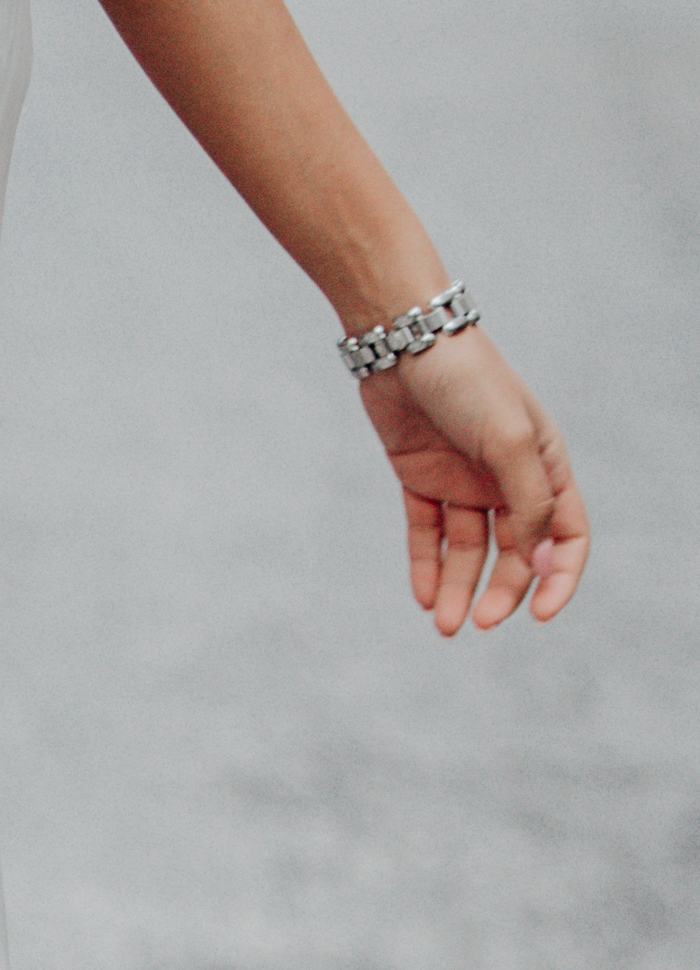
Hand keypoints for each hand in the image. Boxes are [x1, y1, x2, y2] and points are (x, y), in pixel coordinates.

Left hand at [358, 326, 587, 634]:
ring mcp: (465, 480)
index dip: (558, 577)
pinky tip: (423, 597)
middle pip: (514, 551)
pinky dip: (426, 566)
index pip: (566, 535)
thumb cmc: (469, 382)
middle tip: (479, 624)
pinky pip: (428, 533)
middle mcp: (509, 478)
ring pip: (468, 550)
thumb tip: (538, 561)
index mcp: (546, 465)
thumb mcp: (509, 443)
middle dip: (501, 591)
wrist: (404, 343)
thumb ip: (527, 502)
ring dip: (459, 589)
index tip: (538, 614)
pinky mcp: (422, 479)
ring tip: (445, 625)